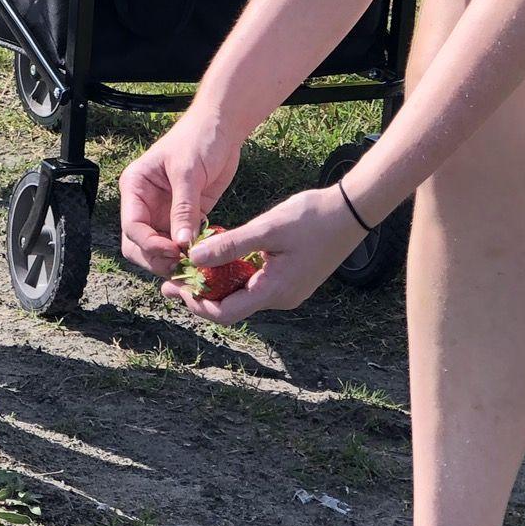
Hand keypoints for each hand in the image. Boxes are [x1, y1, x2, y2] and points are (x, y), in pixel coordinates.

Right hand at [118, 110, 241, 278]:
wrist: (223, 127)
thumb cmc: (199, 138)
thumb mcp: (188, 172)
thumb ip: (183, 208)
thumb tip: (180, 244)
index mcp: (135, 188)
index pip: (132, 227)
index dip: (150, 245)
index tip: (174, 252)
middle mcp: (145, 203)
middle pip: (140, 245)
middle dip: (158, 259)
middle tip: (183, 266)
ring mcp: (165, 212)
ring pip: (160, 250)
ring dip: (175, 261)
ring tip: (197, 266)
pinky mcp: (186, 217)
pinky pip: (184, 243)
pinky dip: (193, 253)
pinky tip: (208, 256)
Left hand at [168, 187, 368, 322]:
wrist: (353, 211)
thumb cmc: (312, 217)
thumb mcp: (267, 228)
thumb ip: (230, 245)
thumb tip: (193, 257)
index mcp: (275, 291)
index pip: (226, 313)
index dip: (197, 305)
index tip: (175, 287)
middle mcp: (281, 298)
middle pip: (232, 308)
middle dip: (201, 296)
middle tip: (171, 281)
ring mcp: (288, 290)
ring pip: (243, 296)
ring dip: (216, 286)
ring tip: (189, 270)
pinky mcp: (291, 279)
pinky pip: (256, 285)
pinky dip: (234, 277)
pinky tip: (219, 261)